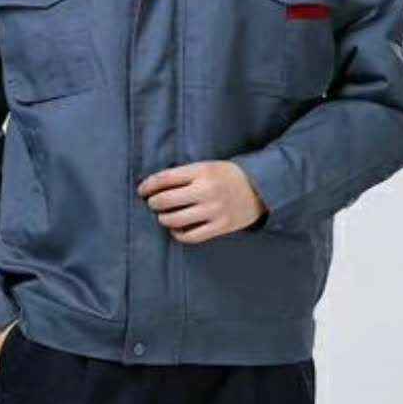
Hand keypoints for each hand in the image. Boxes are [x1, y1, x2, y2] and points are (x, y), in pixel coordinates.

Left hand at [135, 161, 267, 240]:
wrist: (260, 188)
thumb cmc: (227, 176)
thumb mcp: (207, 166)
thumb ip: (184, 175)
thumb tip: (154, 187)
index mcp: (201, 171)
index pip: (164, 178)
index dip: (148, 186)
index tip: (142, 190)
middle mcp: (206, 190)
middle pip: (165, 201)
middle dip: (153, 203)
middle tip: (153, 204)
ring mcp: (213, 210)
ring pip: (174, 220)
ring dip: (163, 219)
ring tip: (164, 216)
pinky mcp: (220, 226)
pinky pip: (190, 236)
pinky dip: (178, 234)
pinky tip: (177, 229)